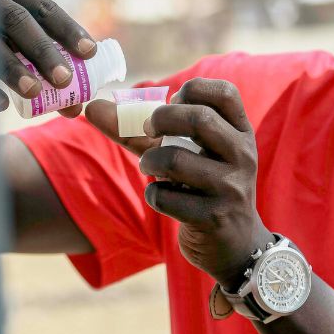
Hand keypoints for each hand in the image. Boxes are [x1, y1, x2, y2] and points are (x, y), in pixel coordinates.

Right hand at [0, 0, 95, 118]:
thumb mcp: (12, 28)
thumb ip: (41, 53)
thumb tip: (77, 101)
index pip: (45, 8)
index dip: (69, 30)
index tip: (90, 53)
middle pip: (19, 21)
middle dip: (44, 51)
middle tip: (65, 81)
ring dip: (14, 70)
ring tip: (34, 93)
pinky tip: (1, 104)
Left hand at [130, 78, 273, 287]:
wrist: (235, 244)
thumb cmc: (201, 186)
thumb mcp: (185, 152)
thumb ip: (140, 130)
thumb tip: (91, 107)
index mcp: (240, 132)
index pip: (225, 93)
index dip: (193, 90)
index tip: (174, 103)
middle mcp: (242, 155)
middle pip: (199, 119)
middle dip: (161, 119)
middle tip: (148, 130)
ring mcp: (230, 188)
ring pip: (176, 160)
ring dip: (149, 162)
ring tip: (149, 167)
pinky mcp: (213, 218)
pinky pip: (167, 198)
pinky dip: (153, 195)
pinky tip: (161, 197)